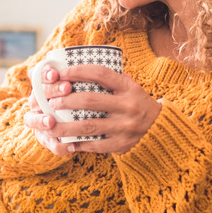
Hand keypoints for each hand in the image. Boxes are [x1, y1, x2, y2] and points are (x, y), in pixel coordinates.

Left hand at [25, 64, 161, 154]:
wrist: (161, 128)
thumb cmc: (137, 103)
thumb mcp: (131, 86)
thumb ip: (111, 79)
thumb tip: (78, 67)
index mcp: (128, 87)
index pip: (100, 74)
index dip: (79, 71)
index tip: (62, 73)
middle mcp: (128, 106)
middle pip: (90, 101)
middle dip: (66, 100)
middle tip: (51, 102)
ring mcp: (125, 127)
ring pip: (88, 126)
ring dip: (66, 126)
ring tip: (50, 125)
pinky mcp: (122, 144)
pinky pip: (96, 145)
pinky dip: (79, 144)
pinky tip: (67, 142)